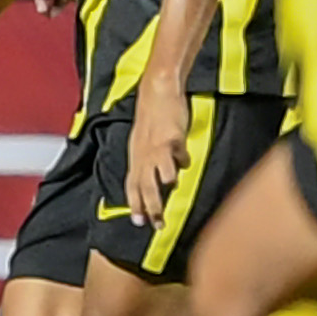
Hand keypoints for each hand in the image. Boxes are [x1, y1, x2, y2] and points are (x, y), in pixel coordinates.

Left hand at [126, 86, 191, 217]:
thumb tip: (171, 181)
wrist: (157, 91)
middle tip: (156, 224)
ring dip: (160, 191)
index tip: (138, 222)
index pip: (131, 185)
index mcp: (136, 157)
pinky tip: (185, 164)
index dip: (134, 204)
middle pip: (143, 186)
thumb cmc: (155, 117)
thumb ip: (157, 162)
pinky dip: (179, 162)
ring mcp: (154, 147)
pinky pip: (173, 155)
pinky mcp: (169, 137)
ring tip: (163, 205)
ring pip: (154, 175)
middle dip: (149, 207)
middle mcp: (142, 155)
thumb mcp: (149, 142)